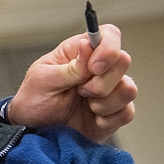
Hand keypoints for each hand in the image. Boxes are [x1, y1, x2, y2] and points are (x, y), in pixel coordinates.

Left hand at [8, 24, 135, 142]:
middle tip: (80, 90)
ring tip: (85, 105)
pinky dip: (108, 119)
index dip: (108, 48)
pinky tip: (93, 119)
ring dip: (104, 102)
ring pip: (128, 89)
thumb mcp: (44, 79)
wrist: (34, 128)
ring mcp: (110, 90)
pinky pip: (127, 112)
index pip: (108, 35)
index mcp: (79, 52)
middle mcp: (99, 68)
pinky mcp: (115, 112)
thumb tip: (87, 44)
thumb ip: (70, 66)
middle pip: (123, 61)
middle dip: (101, 82)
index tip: (94, 67)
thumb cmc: (35, 99)